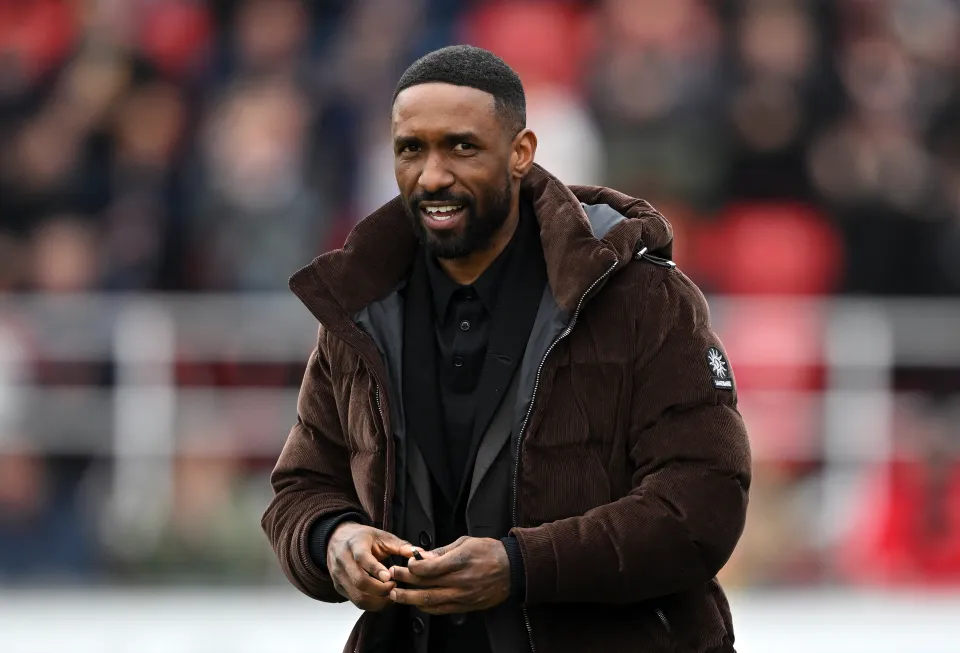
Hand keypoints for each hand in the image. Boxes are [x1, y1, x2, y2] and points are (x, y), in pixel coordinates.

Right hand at [326, 522, 414, 610]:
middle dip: (380, 589)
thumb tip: (420, 554)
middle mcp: (343, 560)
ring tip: (391, 595)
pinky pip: (355, 601)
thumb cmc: (363, 538)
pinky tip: (382, 598)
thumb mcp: (382, 536)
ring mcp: (338, 576)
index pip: (362, 558)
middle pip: (359, 581)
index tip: (389, 578)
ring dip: (377, 600)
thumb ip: (401, 546)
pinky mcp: (339, 587)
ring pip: (357, 596)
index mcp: (355, 544)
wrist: (338, 538)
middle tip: (394, 586)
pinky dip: (371, 604)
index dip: (376, 569)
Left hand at [388, 536, 510, 614]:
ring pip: (430, 601)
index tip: (405, 563)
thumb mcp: (466, 542)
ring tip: (396, 595)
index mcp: (460, 561)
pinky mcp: (465, 606)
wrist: (513, 569)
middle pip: (425, 586)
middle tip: (391, 577)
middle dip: (404, 582)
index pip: (429, 569)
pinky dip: (426, 607)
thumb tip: (423, 556)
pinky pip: (441, 610)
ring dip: (409, 599)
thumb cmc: (490, 551)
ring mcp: (462, 596)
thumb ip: (443, 551)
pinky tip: (416, 603)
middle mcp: (460, 581)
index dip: (412, 567)